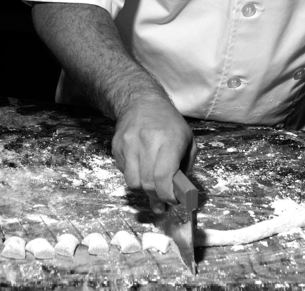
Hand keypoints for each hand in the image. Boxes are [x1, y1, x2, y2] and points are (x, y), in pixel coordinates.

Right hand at [111, 98, 197, 213]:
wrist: (141, 102)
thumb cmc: (168, 123)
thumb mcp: (187, 140)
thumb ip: (186, 167)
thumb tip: (179, 192)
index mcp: (169, 140)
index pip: (162, 177)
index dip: (167, 195)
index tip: (172, 201)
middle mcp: (147, 141)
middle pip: (147, 183)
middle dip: (156, 196)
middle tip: (162, 199)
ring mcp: (128, 143)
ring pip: (133, 182)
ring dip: (143, 187)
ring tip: (150, 181)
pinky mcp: (116, 146)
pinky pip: (124, 172)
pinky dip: (133, 174)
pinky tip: (140, 164)